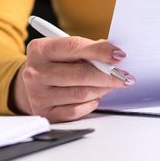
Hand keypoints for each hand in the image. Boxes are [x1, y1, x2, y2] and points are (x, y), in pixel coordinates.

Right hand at [12, 37, 134, 122]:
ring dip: (102, 89)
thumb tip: (116, 55)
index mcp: (40, 49)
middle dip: (109, 75)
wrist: (36, 83)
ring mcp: (38, 95)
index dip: (100, 51)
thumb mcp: (68, 50)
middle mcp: (35, 72)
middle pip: (81, 74)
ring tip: (109, 85)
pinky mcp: (45, 113)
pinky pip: (77, 110)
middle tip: (124, 76)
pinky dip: (90, 103)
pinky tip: (92, 97)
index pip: (74, 47)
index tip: (119, 55)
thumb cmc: (58, 63)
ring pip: (82, 93)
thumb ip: (89, 50)